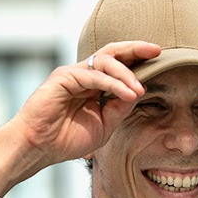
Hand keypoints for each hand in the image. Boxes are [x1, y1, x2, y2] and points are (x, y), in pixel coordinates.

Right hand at [9, 41, 160, 166]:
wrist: (38, 147)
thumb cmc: (66, 140)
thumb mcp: (103, 126)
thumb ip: (119, 109)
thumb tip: (139, 92)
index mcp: (93, 86)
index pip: (118, 67)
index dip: (137, 62)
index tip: (159, 59)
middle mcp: (83, 75)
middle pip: (112, 54)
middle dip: (135, 49)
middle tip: (156, 50)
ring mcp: (73, 74)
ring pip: (105, 62)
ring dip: (126, 74)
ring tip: (139, 89)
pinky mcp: (64, 77)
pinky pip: (93, 75)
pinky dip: (113, 83)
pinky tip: (127, 93)